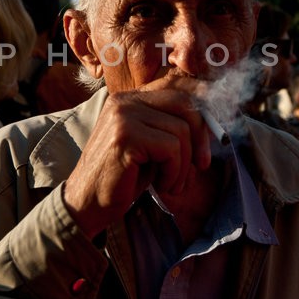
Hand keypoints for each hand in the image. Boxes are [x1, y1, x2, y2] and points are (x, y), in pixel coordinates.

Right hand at [62, 77, 211, 238]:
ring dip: (183, 165)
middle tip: (201, 166)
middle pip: (183, 105)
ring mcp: (123, 115)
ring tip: (171, 183)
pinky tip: (160, 185)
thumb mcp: (150, 148)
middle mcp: (124, 101)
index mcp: (130, 99)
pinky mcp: (125, 135)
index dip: (200, 118)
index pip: (177, 94)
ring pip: (180, 131)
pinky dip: (174, 172)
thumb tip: (211, 122)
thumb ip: (170, 129)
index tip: (206, 145)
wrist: (86, 204)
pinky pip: (171, 148)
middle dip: (200, 137)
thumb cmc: (122, 179)